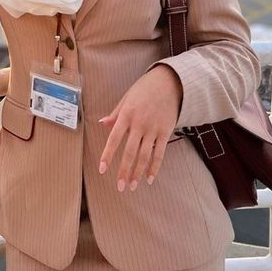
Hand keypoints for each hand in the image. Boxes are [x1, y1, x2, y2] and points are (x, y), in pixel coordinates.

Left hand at [97, 65, 181, 192]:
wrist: (169, 83)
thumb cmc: (144, 89)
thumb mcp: (126, 98)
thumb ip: (115, 113)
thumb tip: (102, 124)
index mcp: (126, 115)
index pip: (114, 138)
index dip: (108, 155)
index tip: (102, 169)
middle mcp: (139, 124)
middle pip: (130, 152)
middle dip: (124, 171)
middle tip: (119, 187)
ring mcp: (153, 129)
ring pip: (144, 156)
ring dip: (138, 173)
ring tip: (132, 186)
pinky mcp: (165, 132)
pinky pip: (159, 154)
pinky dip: (154, 167)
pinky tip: (149, 178)